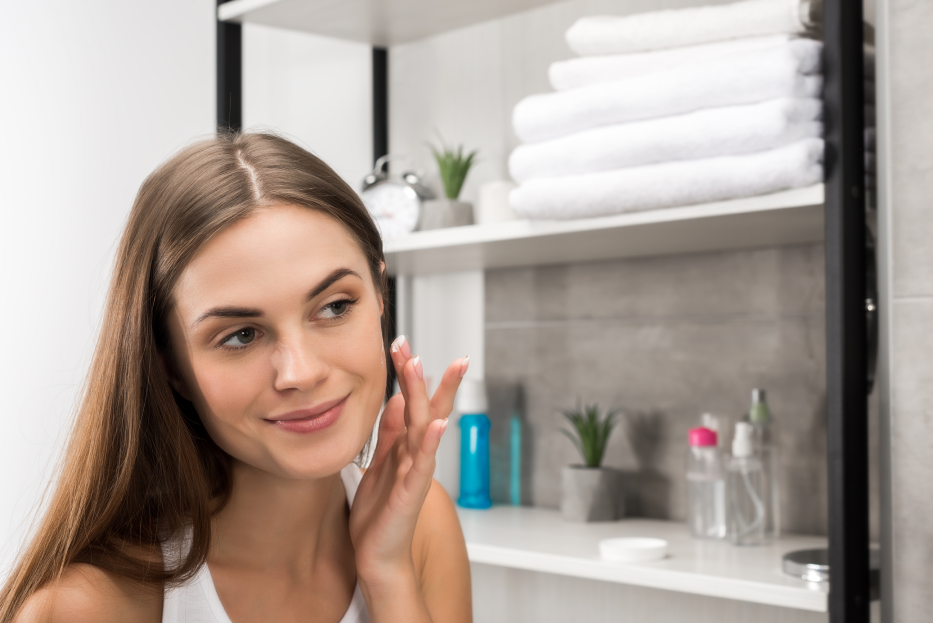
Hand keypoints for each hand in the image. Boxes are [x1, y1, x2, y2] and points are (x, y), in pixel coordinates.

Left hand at [348, 335, 467, 587]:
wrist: (377, 556)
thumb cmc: (380, 514)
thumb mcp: (380, 464)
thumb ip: (390, 433)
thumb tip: (397, 399)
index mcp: (406, 447)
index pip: (414, 402)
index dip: (410, 374)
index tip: (402, 344)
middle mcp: (416, 455)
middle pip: (423, 407)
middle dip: (420, 376)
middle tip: (412, 345)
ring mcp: (417, 472)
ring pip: (424, 427)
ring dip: (425, 397)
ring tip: (425, 368)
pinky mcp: (412, 493)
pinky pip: (424, 464)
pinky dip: (432, 443)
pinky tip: (438, 424)